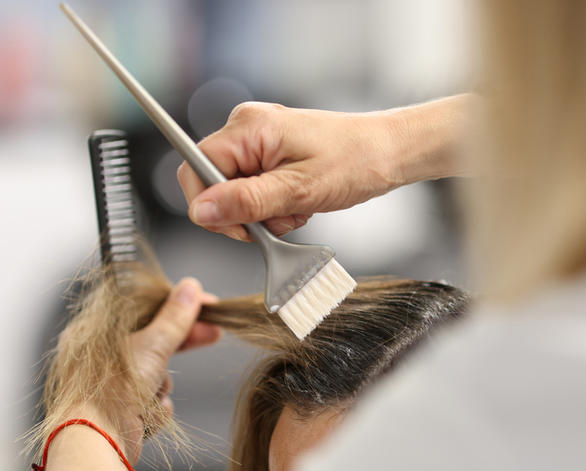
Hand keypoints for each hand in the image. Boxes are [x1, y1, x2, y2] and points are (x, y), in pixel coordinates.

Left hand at [52, 278, 219, 462]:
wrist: (99, 444)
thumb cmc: (111, 391)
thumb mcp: (152, 345)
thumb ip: (175, 317)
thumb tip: (191, 288)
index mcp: (95, 331)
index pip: (144, 309)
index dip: (178, 306)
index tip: (206, 305)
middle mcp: (99, 357)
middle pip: (154, 341)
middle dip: (180, 345)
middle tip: (212, 334)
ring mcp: (111, 385)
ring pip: (158, 375)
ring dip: (161, 386)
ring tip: (148, 395)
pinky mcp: (121, 410)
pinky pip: (154, 400)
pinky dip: (155, 408)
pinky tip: (144, 414)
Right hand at [177, 96, 472, 240]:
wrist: (389, 153)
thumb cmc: (355, 162)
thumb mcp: (298, 191)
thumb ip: (246, 202)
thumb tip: (201, 211)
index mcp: (248, 128)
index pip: (195, 170)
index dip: (211, 206)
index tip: (241, 227)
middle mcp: (247, 128)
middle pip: (214, 184)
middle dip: (245, 212)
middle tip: (281, 218)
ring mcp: (259, 141)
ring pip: (236, 192)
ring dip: (264, 213)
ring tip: (298, 209)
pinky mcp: (271, 154)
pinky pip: (254, 189)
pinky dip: (274, 206)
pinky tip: (299, 204)